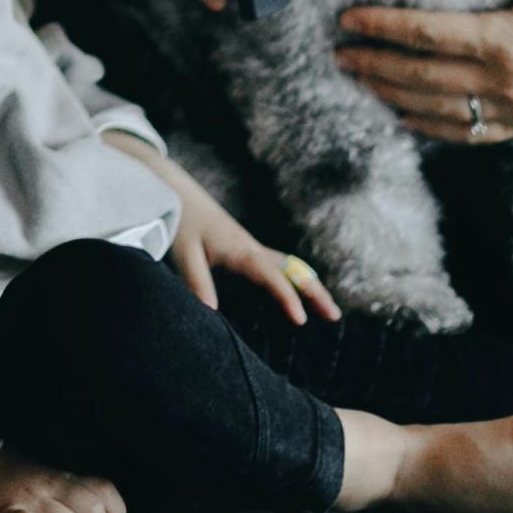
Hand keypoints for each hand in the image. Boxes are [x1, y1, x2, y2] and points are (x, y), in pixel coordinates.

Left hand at [169, 198, 336, 324]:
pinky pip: (279, 265)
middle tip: (335, 316)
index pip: (272, 277)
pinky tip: (299, 292)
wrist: (177, 193)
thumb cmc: (180, 222)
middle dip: (315, 292)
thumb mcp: (183, 253)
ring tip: (328, 310)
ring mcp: (252, 247)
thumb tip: (212, 314)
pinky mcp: (246, 249)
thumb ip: (197, 282)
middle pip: (293, 270)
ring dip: (311, 285)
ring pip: (290, 267)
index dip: (288, 298)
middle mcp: (253, 249)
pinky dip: (296, 278)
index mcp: (241, 251)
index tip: (301, 319)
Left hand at [335, 0, 512, 141]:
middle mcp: (504, 82)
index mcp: (506, 41)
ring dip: (395, 97)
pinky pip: (471, 133)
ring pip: (439, 110)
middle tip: (339, 57)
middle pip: (423, 77)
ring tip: (363, 84)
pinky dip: (433, 129)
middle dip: (376, 66)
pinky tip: (410, 120)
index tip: (348, 20)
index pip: (427, 35)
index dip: (383, 27)